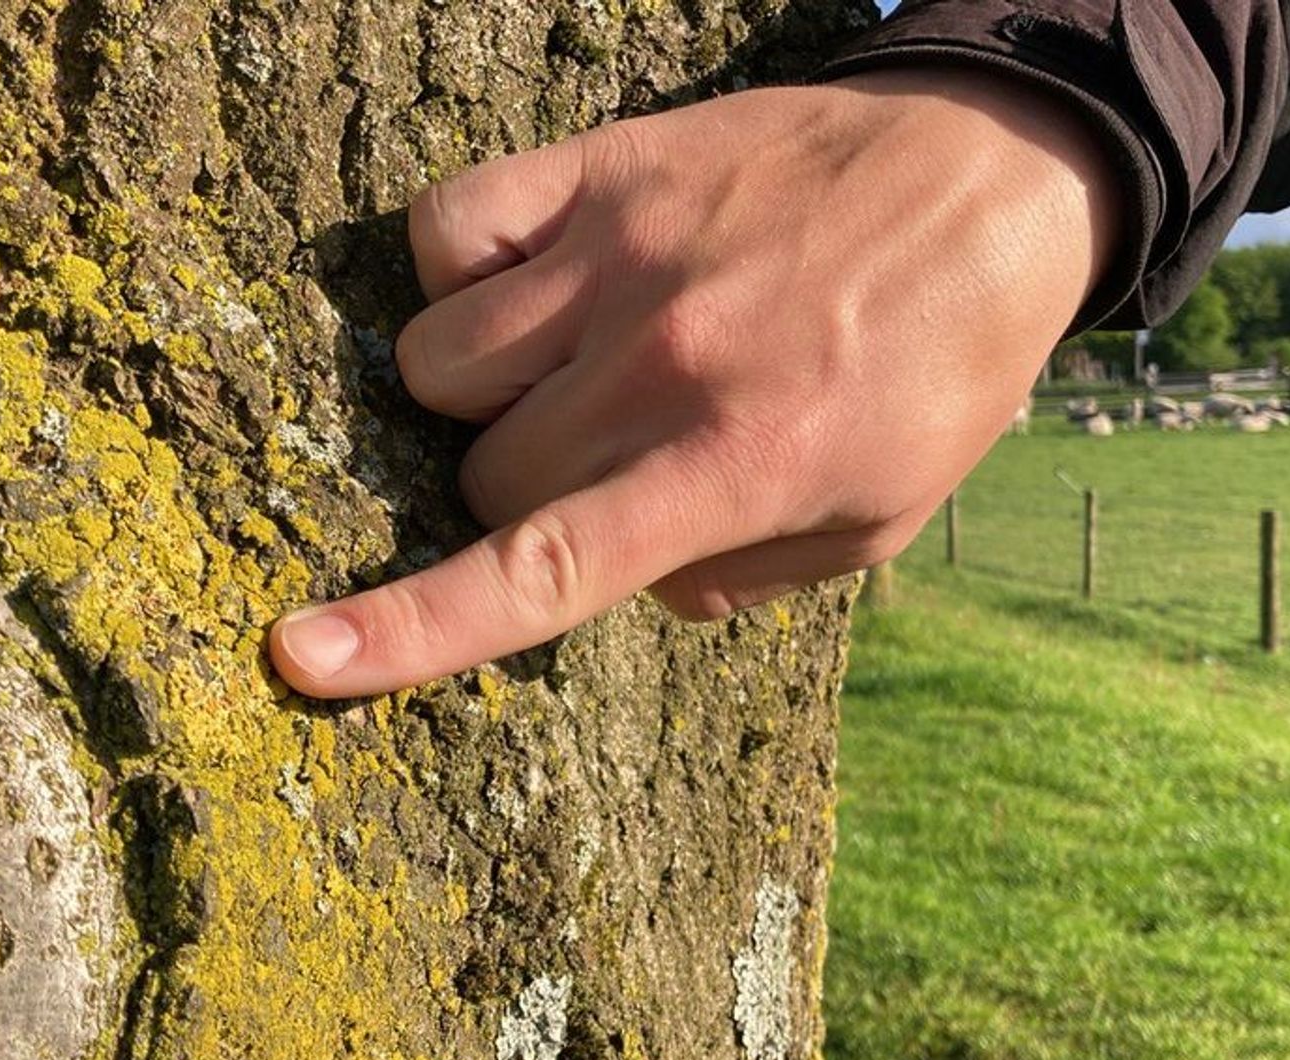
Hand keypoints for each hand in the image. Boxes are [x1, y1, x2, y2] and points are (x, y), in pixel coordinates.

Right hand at [270, 65, 1118, 697]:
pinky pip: (447, 226)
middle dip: (517, 495)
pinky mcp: (605, 166)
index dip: (407, 632)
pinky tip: (532, 284)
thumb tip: (632, 584)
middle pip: (478, 472)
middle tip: (604, 458)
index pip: (537, 568)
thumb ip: (744, 577)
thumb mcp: (880, 518)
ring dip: (482, 393)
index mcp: (731, 465)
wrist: (992, 177)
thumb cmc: (942, 363)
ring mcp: (621, 254)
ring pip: (437, 362)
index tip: (298, 663)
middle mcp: (659, 361)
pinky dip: (460, 269)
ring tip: (572, 366)